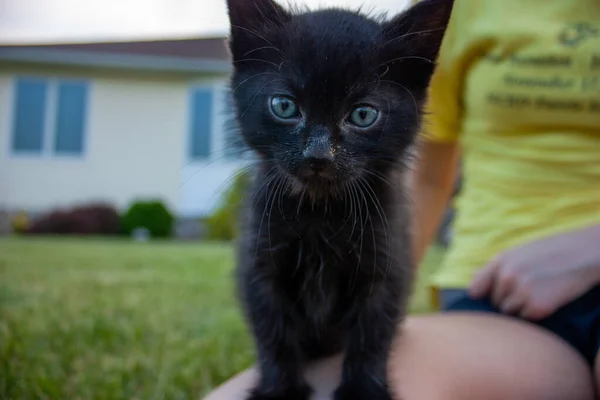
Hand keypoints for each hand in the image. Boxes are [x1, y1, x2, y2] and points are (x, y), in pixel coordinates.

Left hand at [468, 225, 599, 320]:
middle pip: (495, 303)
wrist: (584, 253)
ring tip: (538, 293)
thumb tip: (474, 293)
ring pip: (509, 313)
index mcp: (501, 261)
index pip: (477, 287)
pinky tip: (548, 300)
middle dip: (507, 300)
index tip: (485, 300)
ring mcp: (521, 291)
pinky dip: (535, 314)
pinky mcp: (537, 306)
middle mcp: (507, 276)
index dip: (482, 295)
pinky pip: (526, 319)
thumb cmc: (551, 254)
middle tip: (529, 290)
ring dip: (520, 309)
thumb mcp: (519, 254)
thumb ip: (496, 270)